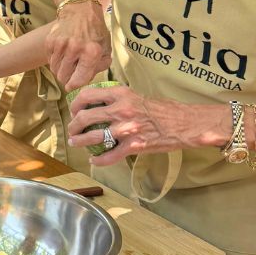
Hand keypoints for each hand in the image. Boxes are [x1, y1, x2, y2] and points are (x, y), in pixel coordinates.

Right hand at [44, 3, 110, 90]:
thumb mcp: (105, 48)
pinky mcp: (50, 41)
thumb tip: (86, 80)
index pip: (78, 79)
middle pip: (63, 77)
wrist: (79, 10)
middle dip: (68, 78)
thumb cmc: (95, 31)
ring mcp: (60, 45)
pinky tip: (63, 52)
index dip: (75, 85)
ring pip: (55, 70)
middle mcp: (74, 48)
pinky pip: (50, 60)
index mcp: (91, 52)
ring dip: (61, 69)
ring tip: (69, 60)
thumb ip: (100, 66)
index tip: (72, 86)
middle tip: (73, 71)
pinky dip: (56, 60)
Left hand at [66, 86, 219, 165]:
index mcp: (121, 94)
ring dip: (80, 141)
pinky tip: (94, 160)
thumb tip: (99, 103)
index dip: (75, 104)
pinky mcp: (133, 146)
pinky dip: (98, 160)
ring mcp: (126, 129)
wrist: (183, 123)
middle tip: (72, 130)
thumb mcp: (137, 95)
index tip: (73, 110)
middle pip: (85, 117)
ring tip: (76, 143)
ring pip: (92, 137)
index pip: (88, 95)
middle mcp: (121, 110)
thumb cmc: (162, 109)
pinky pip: (109, 155)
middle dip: (74, 125)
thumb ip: (119, 98)